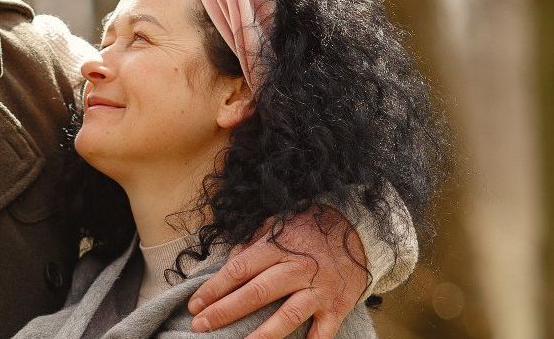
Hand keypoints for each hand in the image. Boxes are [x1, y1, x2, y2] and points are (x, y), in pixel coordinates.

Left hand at [187, 207, 367, 338]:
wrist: (359, 229)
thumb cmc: (309, 228)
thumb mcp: (277, 225)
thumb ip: (252, 244)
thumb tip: (228, 261)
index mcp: (278, 248)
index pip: (239, 270)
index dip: (214, 289)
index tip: (194, 304)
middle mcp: (297, 269)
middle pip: (256, 294)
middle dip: (224, 311)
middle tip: (200, 325)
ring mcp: (319, 290)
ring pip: (287, 316)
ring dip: (261, 335)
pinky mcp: (338, 306)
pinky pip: (323, 332)